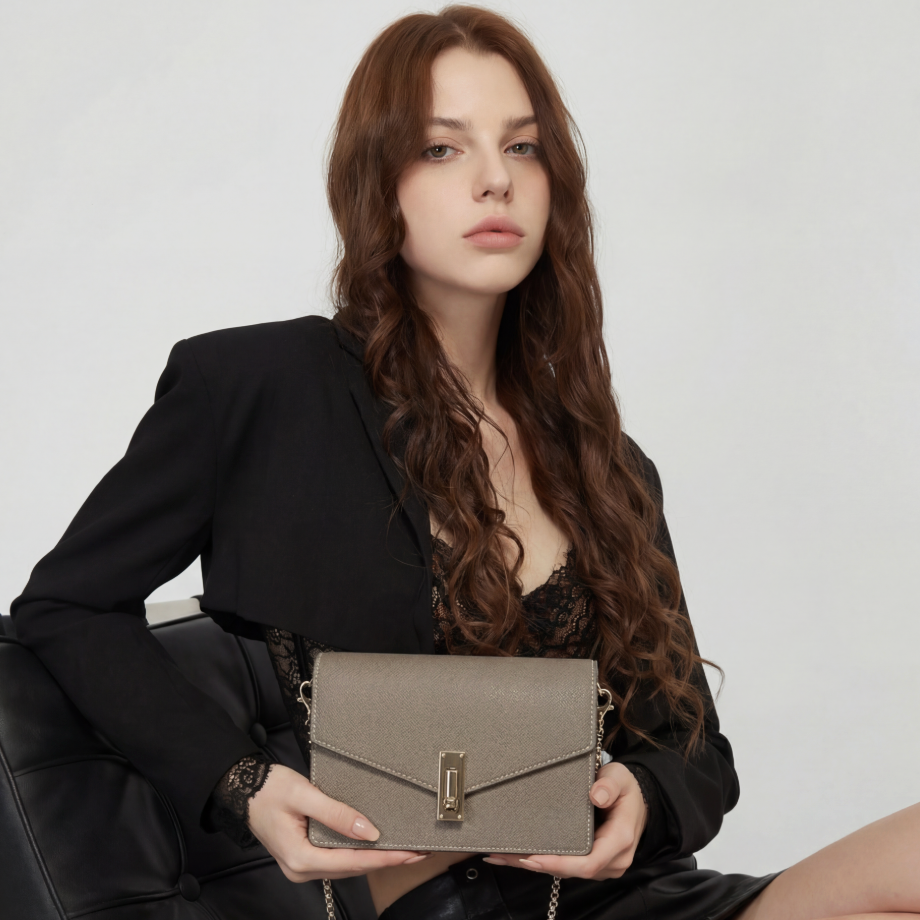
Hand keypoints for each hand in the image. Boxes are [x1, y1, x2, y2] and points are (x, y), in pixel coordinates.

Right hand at [246, 763, 428, 881]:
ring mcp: (303, 864)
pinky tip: (377, 847)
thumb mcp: (304, 795)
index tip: (409, 853)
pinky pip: (338, 859)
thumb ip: (336, 813)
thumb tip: (367, 830)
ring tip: (404, 851)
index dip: (384, 857)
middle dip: (386, 860)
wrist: (244, 790)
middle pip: (353, 868)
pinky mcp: (306, 855)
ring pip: (347, 866)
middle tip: (416, 852)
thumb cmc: (269, 790)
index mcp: (300, 857)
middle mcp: (301, 868)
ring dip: (376, 858)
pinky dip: (360, 854)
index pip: (352, 862)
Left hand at [482, 762, 647, 879]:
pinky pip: (566, 866)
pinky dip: (542, 862)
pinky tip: (516, 857)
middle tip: (505, 855)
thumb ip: (609, 785)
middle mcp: (612, 860)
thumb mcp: (620, 778)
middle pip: (571, 871)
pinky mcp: (592, 863)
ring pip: (566, 871)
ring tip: (501, 856)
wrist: (636, 801)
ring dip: (534, 864)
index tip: (532, 857)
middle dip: (537, 864)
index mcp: (619, 840)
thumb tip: (596, 795)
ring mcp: (602, 865)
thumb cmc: (625, 789)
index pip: (587, 862)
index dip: (558, 863)